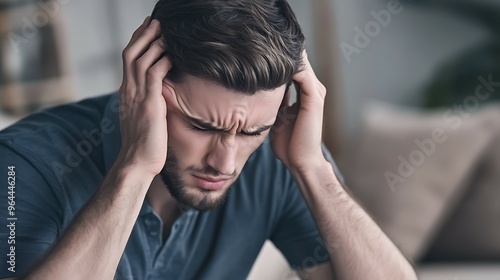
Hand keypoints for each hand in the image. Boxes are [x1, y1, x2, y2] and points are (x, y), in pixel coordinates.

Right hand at [116, 16, 172, 175]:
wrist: (137, 163)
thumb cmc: (145, 144)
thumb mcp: (145, 117)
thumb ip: (149, 101)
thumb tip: (161, 93)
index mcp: (127, 93)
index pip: (129, 60)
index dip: (138, 42)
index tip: (148, 29)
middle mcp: (128, 91)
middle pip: (131, 53)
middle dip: (143, 35)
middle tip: (156, 21)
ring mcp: (136, 97)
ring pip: (141, 60)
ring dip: (153, 43)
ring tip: (165, 31)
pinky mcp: (149, 104)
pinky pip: (153, 76)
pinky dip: (162, 62)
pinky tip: (172, 55)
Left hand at [270, 51, 326, 171]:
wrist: (300, 161)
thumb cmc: (288, 143)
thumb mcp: (278, 115)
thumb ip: (275, 100)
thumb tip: (259, 89)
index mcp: (305, 92)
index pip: (293, 67)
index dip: (278, 59)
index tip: (260, 51)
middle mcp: (312, 89)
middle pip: (298, 62)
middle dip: (280, 53)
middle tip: (261, 42)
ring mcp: (315, 92)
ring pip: (301, 64)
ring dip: (285, 55)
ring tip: (266, 45)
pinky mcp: (314, 98)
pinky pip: (302, 75)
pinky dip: (290, 66)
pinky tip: (273, 61)